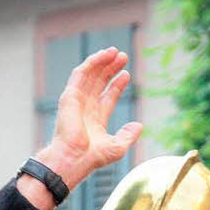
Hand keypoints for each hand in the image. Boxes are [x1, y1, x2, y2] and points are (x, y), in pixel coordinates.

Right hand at [20, 47, 142, 209]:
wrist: (74, 158)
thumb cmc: (92, 157)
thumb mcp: (117, 147)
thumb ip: (128, 135)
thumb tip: (139, 125)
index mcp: (95, 119)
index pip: (107, 96)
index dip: (117, 84)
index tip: (126, 74)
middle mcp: (85, 108)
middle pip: (99, 82)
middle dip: (111, 69)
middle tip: (124, 57)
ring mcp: (77, 101)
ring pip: (90, 75)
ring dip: (102, 62)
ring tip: (116, 52)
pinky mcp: (70, 95)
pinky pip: (81, 74)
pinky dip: (92, 63)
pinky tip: (103, 56)